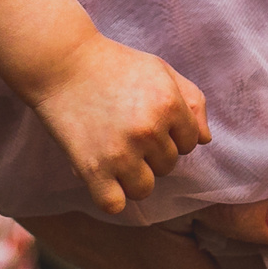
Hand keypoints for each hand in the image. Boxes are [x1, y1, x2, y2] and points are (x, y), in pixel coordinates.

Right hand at [28, 33, 211, 214]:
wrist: (63, 64)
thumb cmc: (115, 65)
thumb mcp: (161, 70)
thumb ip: (192, 102)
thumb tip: (204, 140)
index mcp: (169, 104)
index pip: (189, 143)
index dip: (171, 133)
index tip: (146, 119)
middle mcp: (149, 130)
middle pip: (168, 166)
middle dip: (151, 152)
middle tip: (126, 130)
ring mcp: (121, 152)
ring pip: (144, 188)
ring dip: (133, 176)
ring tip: (115, 153)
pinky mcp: (93, 170)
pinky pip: (114, 204)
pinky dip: (111, 196)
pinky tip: (103, 177)